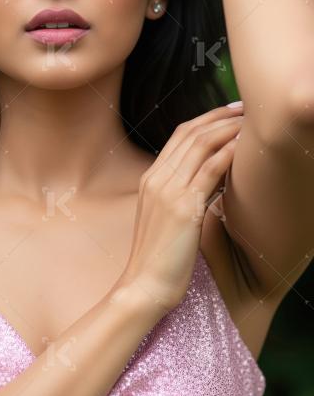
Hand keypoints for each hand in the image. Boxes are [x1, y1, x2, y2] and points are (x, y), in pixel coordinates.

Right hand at [117, 103, 243, 314]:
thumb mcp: (164, 219)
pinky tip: (245, 146)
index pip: (179, 135)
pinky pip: (210, 170)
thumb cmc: (159, 259)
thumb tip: (209, 182)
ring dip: (229, 129)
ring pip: (201, 145)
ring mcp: (168, 192)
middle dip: (221, 116)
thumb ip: (180, 196)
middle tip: (247, 108)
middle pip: (191, 133)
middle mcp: (156, 179)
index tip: (230, 111)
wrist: (144, 286)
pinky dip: (229, 153)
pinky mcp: (183, 208)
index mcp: (150, 179)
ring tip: (251, 122)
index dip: (207, 119)